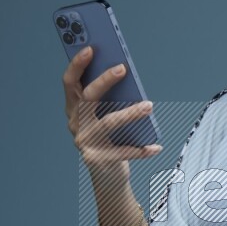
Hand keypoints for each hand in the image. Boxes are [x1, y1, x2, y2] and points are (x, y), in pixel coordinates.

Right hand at [62, 45, 161, 182]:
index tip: (90, 48)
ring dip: (130, 113)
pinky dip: (142, 150)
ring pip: (108, 123)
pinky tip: (156, 146)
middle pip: (88, 98)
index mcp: (74, 108)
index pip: (69, 82)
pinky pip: (123, 151)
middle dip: (104, 80)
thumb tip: (125, 75)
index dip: (77, 64)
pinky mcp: (97, 160)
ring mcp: (85, 142)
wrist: (107, 177)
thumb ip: (110, 99)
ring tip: (149, 106)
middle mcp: (76, 123)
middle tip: (123, 68)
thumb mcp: (106, 116)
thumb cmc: (110, 140)